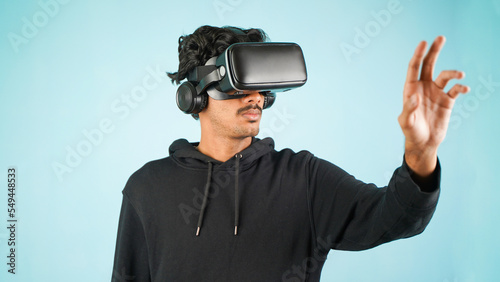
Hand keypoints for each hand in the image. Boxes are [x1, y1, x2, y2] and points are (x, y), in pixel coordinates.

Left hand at [398, 36, 469, 176]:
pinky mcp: (447, 101)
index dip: (418, 55)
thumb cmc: (411, 132)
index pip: (414, 68)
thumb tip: (414, 97)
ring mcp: (436, 93)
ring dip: (453, 73)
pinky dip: (461, 86)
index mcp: (411, 89)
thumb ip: (409, 109)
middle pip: (429, 65)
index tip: (423, 43)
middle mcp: (424, 87)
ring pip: (445, 76)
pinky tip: (464, 88)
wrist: (424, 143)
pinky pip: (456, 89)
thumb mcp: (406, 122)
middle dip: (434, 51)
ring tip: (460, 75)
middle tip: (440, 37)